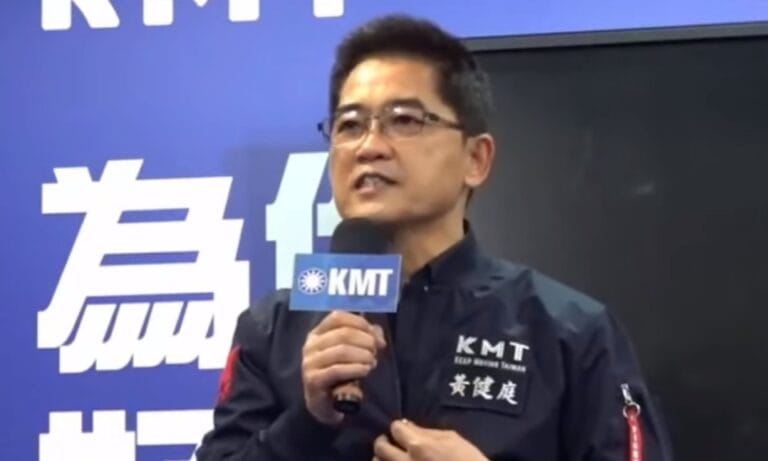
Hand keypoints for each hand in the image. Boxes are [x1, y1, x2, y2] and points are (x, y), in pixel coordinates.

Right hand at [302, 311, 385, 424]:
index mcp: (318, 333)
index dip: (360, 323)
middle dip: (365, 341)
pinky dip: (355, 368)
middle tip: (376, 352)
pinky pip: (337, 370)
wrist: (325, 405)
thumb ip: (365, 337)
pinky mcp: (313, 380)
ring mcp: (310, 363)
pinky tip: (365, 370)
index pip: (338, 317)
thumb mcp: (351, 352)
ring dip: (363, 355)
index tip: (376, 337)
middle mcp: (310, 345)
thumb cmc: (339, 375)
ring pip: (341, 350)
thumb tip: (378, 334)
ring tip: (372, 362)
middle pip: (343, 333)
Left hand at [373, 420, 488, 460]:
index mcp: (419, 446)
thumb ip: (427, 432)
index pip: (396, 428)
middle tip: (390, 443)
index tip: (403, 431)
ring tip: (391, 460)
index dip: (399, 428)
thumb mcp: (453, 440)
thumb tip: (408, 426)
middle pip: (380, 448)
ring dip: (382, 460)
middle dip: (384, 442)